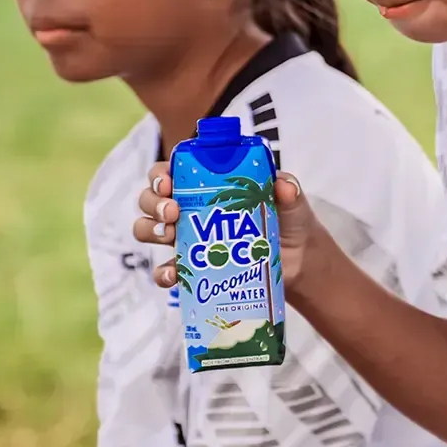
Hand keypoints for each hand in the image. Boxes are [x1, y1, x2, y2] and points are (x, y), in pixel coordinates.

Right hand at [134, 167, 323, 301]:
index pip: (170, 172)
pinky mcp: (192, 269)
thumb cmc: (288, 221)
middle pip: (150, 200)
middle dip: (153, 203)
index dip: (159, 175)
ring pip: (148, 230)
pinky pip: (166, 270)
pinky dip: (163, 272)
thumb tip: (283, 186)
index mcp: (207, 186)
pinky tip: (173, 274)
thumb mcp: (291, 200)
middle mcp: (190, 210)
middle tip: (173, 211)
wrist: (298, 261)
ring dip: (150, 230)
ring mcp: (188, 240)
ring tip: (170, 235)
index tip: (168, 182)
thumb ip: (288, 189)